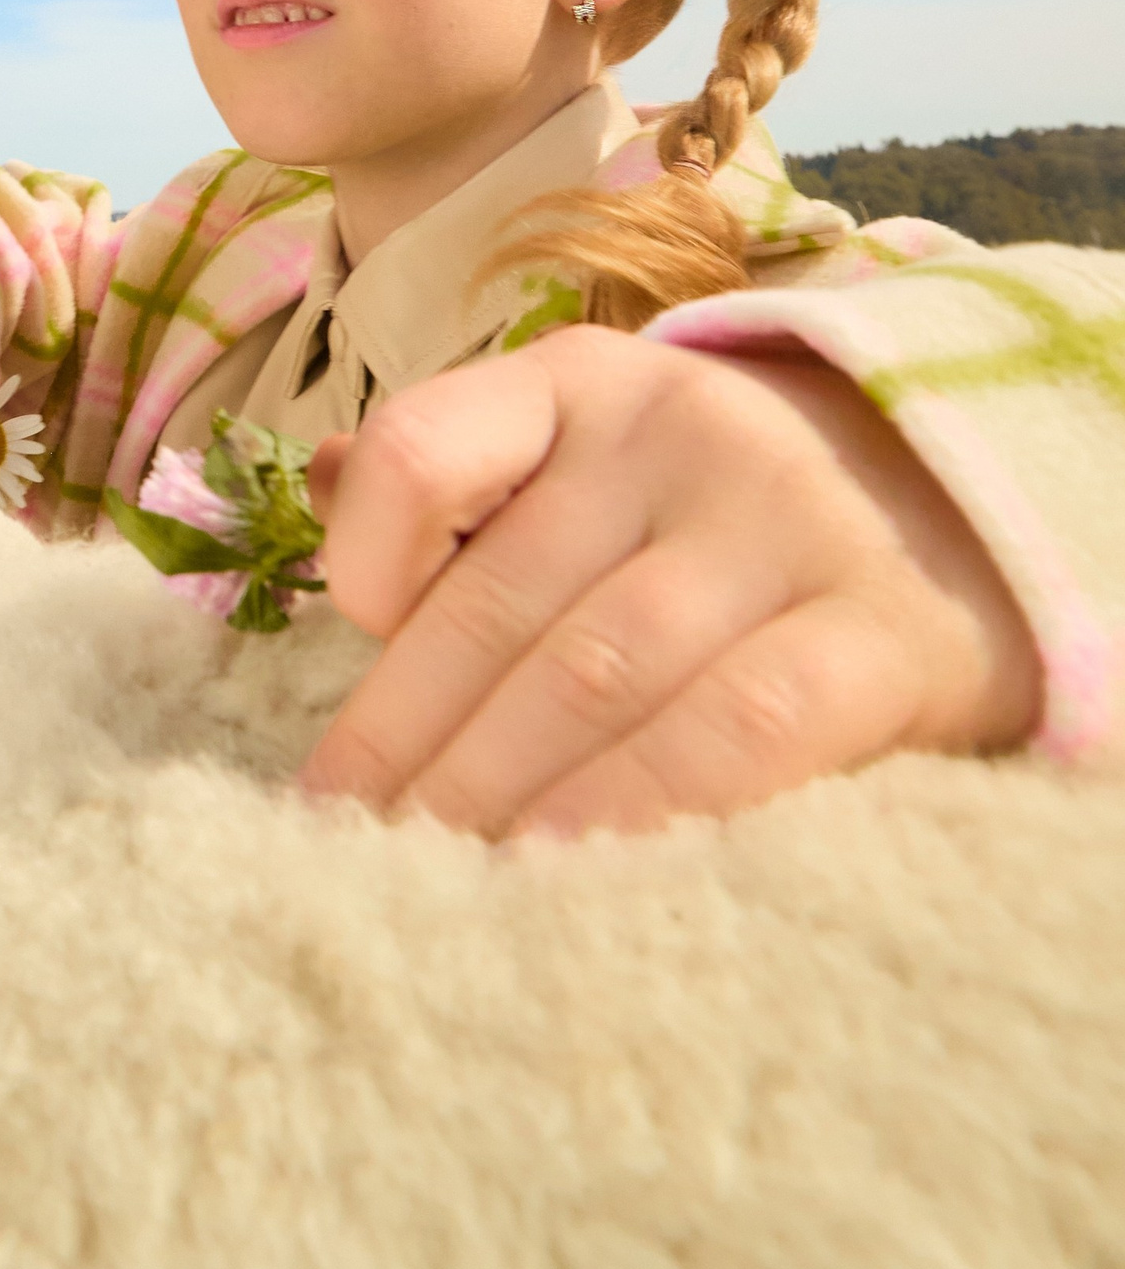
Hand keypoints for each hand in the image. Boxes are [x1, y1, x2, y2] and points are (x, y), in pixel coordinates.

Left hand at [297, 325, 1040, 836]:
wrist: (947, 525)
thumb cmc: (703, 521)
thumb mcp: (581, 467)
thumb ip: (457, 484)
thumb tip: (319, 481)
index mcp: (575, 387)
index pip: (425, 449)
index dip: (364, 560)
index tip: (350, 653)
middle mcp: (675, 431)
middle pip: (500, 603)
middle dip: (407, 742)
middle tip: (346, 846)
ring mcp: (783, 524)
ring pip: (599, 674)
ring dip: (497, 792)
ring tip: (429, 882)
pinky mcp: (878, 632)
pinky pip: (737, 730)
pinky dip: (636, 805)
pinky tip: (564, 869)